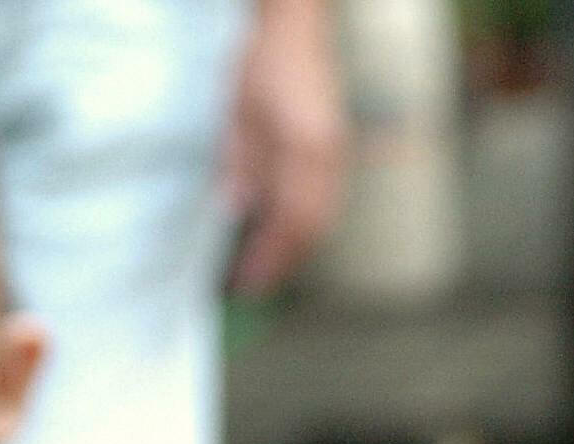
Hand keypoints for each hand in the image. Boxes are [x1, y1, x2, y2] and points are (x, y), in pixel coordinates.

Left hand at [223, 0, 346, 295]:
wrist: (291, 18)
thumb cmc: (259, 58)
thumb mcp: (238, 110)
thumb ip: (242, 161)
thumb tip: (239, 210)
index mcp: (306, 147)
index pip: (292, 222)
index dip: (269, 258)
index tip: (243, 284)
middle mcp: (328, 153)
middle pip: (311, 226)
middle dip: (281, 261)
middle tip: (249, 286)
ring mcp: (334, 148)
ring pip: (321, 214)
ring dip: (293, 246)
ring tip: (262, 266)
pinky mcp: (331, 143)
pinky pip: (323, 197)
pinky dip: (301, 223)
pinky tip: (278, 232)